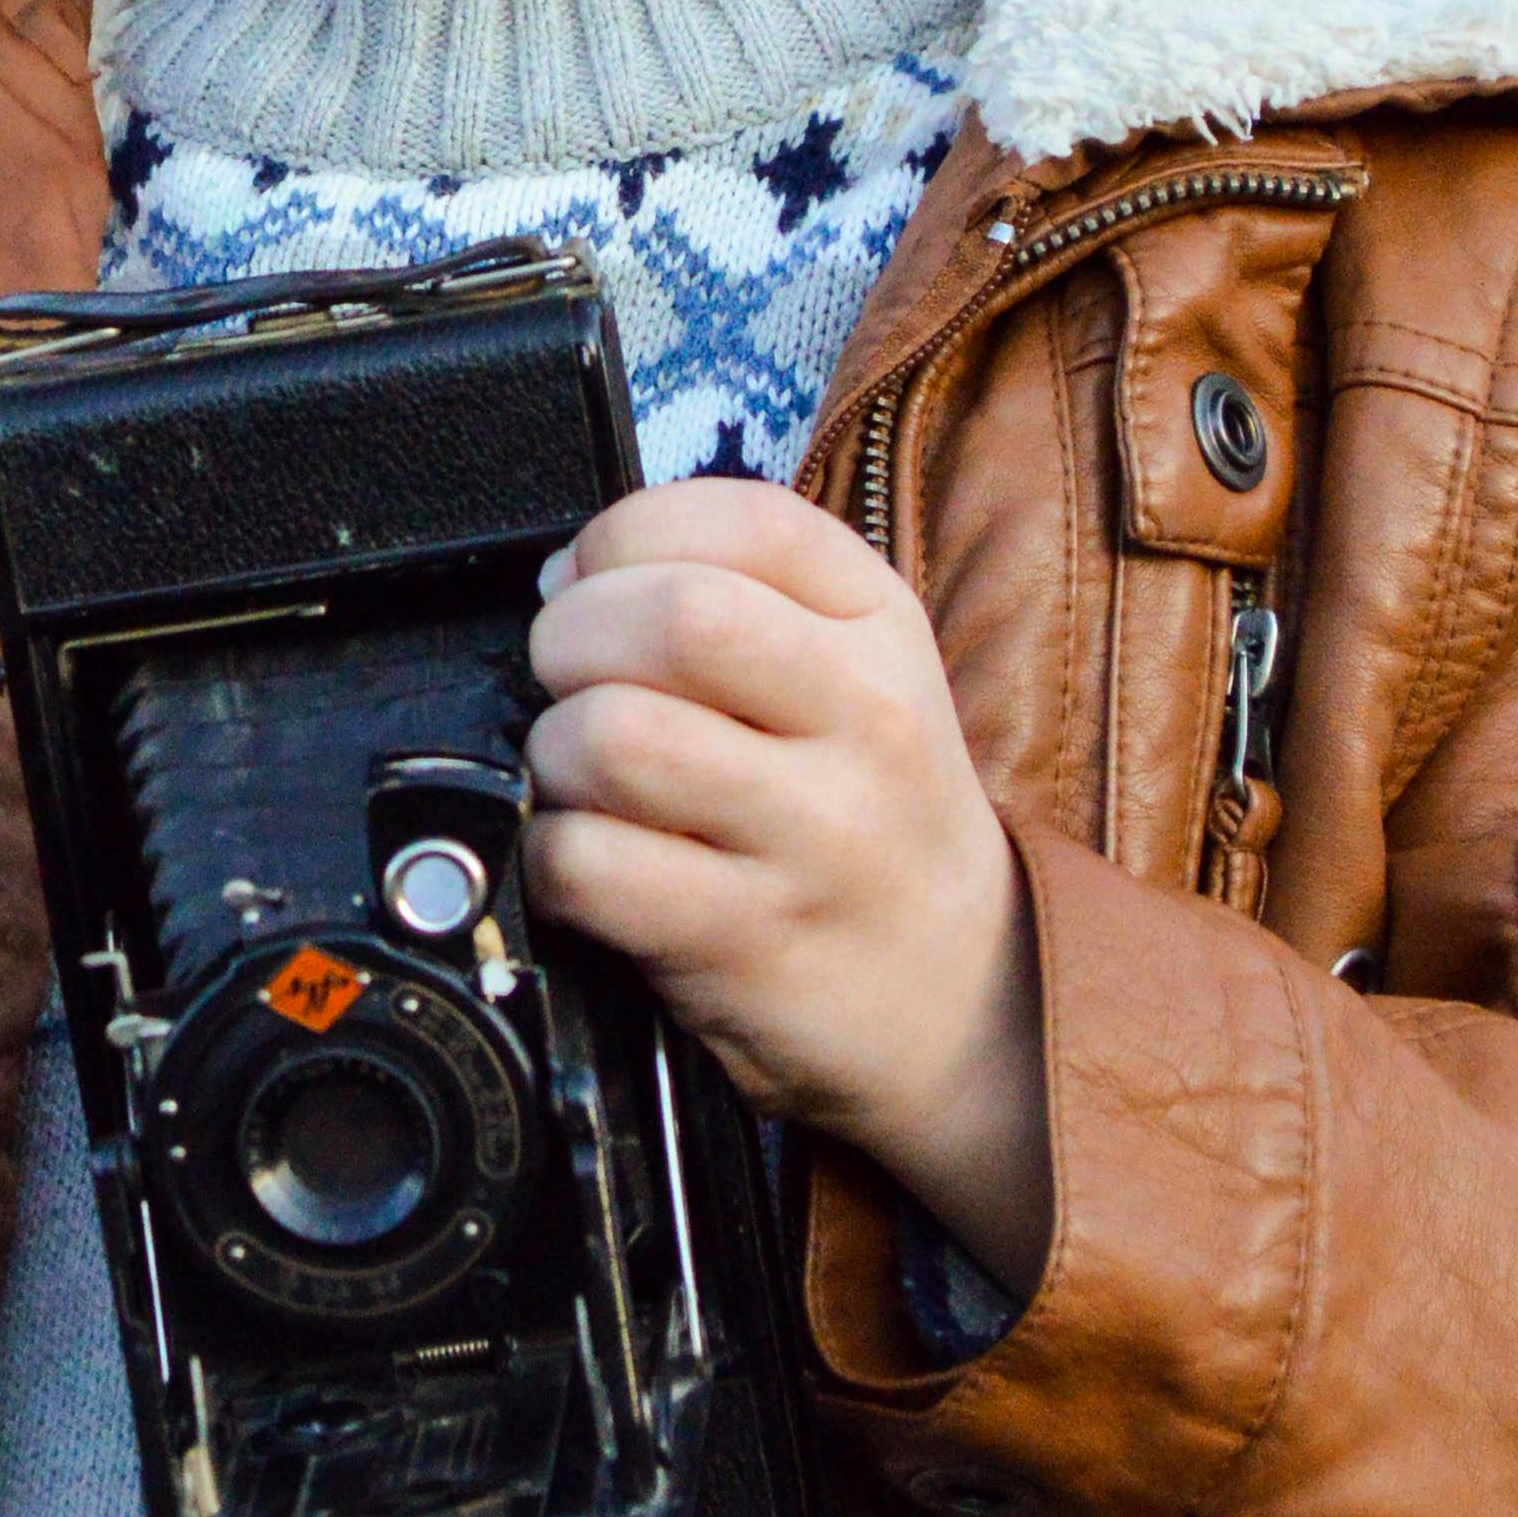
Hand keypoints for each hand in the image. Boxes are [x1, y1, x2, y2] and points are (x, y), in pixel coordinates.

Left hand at [523, 481, 1052, 1309]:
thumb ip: (737, 597)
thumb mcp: (857, 673)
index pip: (739, 519)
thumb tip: (568, 575)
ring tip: (586, 781)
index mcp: (881, 625)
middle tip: (570, 683)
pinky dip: (553, 858)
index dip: (625, 538)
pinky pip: (588, 862)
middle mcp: (863, 719)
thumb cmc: (869, 813)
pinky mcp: (747, 937)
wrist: (963, 997)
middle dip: (571, 638)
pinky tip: (591, 864)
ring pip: (614, 736)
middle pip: (672, 617)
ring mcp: (813, 835)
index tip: (596, 584)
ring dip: (555, 753)